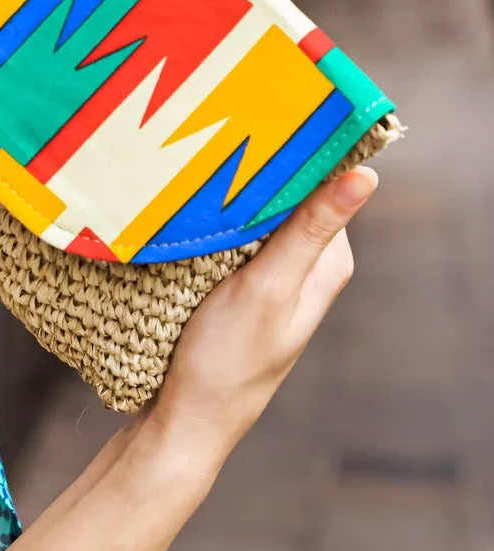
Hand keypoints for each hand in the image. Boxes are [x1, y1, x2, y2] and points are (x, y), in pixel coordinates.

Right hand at [155, 165, 377, 449]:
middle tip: (213, 154)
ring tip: (193, 182)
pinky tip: (186, 217)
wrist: (183, 420)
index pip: (322, 184)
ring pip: (254, 216)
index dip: (291, 154)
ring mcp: (271, 278)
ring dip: (227, 200)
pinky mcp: (238, 287)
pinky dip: (210, 224)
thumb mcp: (269, 288)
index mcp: (328, 263)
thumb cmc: (226, 361)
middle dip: (254, 175)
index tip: (254, 130)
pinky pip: (229, 238)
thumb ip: (311, 230)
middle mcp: (306, 267)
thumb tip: (366, 176)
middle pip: (287, 198)